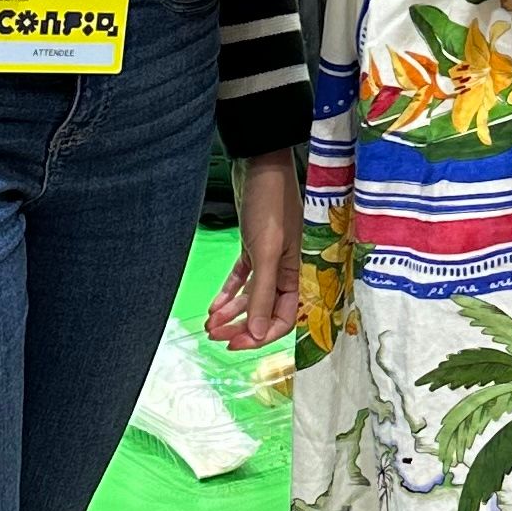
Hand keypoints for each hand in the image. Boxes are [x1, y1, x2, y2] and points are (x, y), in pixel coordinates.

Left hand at [205, 150, 303, 347]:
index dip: (262, 335)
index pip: (286, 319)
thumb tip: (259, 334)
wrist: (259, 166)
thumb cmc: (269, 206)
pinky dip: (230, 294)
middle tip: (217, 338)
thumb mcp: (265, 253)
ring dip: (233, 314)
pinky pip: (244, 280)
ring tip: (210, 326)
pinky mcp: (256, 249)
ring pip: (253, 298)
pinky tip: (215, 307)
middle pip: (267, 312)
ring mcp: (272, 260)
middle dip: (243, 327)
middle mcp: (289, 271)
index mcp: (301, 274)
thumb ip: (263, 294)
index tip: (236, 344)